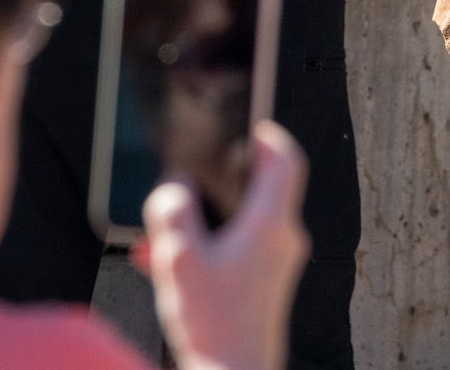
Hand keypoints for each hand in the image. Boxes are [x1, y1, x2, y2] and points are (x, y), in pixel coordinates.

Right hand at [136, 121, 309, 369]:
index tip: (246, 122)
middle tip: (193, 178)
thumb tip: (173, 188)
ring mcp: (274, 267)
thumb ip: (173, 212)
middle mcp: (281, 240)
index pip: (284, 159)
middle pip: (259, 190)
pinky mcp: (261, 291)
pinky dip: (205, 250)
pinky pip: (234, 254)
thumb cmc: (215, 327)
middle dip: (220, 183)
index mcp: (271, 223)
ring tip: (164, 232)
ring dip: (204, 222)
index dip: (266, 134)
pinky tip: (167, 265)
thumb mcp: (180, 259)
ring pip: (241, 225)